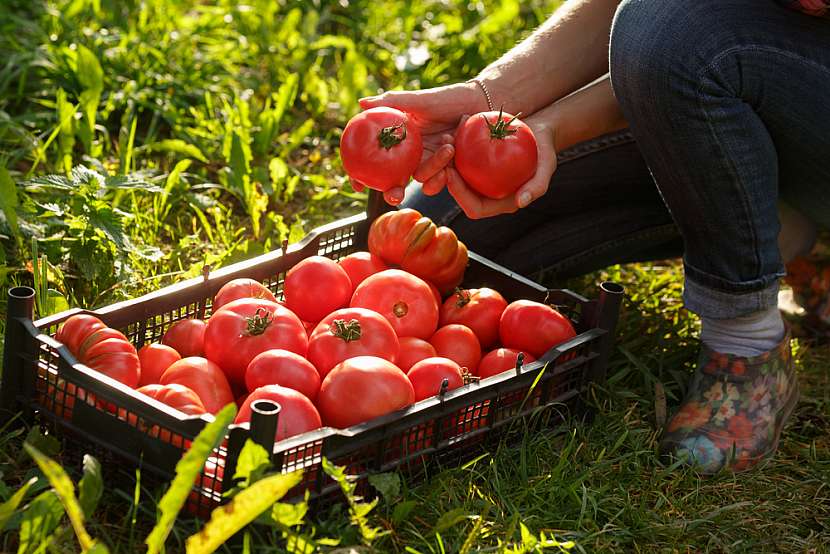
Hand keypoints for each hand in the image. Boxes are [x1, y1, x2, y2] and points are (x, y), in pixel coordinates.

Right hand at [351, 82, 487, 204]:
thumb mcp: (417, 100)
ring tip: (448, 146)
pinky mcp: (447, 169)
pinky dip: (445, 172)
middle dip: (392, 192)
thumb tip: (361, 103)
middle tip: (394, 195)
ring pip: (421, 179)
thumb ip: (390, 102)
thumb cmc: (446, 99)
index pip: (375, 159)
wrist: (478, 104)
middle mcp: (410, 154)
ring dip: (433, 167)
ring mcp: (429, 162)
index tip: (358, 185)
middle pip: (394, 180)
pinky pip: (440, 181)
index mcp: (398, 139)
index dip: (362, 174)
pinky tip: (453, 154)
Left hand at [446, 113, 557, 218]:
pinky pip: (461, 157)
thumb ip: (536, 187)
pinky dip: (457, 144)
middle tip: (443, 154)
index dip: (460, 196)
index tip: (451, 174)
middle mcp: (485, 193)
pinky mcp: (475, 162)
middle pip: (459, 192)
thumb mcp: (547, 167)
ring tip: (446, 138)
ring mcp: (479, 178)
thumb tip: (522, 203)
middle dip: (447, 176)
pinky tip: (454, 129)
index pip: (474, 208)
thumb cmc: (545, 152)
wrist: (540, 133)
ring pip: (456, 173)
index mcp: (499, 202)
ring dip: (446, 158)